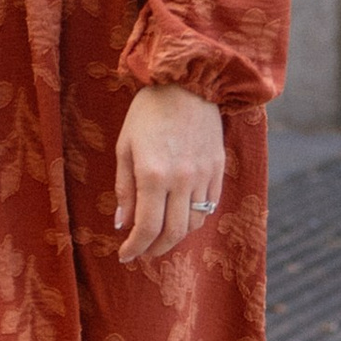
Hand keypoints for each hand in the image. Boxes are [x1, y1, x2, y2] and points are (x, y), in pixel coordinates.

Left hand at [113, 83, 225, 265]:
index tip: (125, 255)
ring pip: (194, 223)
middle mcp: (182, 180)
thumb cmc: (147, 113)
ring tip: (159, 238)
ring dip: (176, 237)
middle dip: (155, 249)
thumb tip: (122, 224)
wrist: (186, 84)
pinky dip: (193, 219)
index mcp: (153, 174)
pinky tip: (179, 217)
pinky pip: (209, 206)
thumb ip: (124, 188)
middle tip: (142, 253)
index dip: (135, 247)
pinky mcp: (218, 170)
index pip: (147, 227)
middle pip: (173, 232)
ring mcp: (204, 176)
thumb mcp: (125, 148)